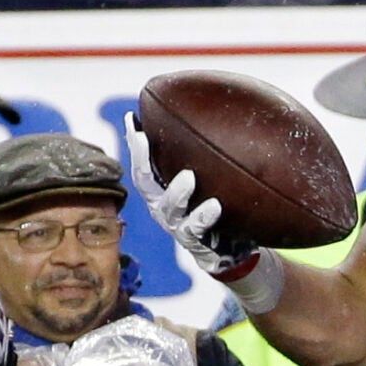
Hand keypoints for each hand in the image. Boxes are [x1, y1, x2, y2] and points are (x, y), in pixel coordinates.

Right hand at [123, 114, 253, 280]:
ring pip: (171, 209)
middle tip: (144, 137)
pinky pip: (197, 229)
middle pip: (146, 185)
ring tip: (188, 177)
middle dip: (141, 159)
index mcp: (163, 192)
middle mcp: (165, 209)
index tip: (133, 117)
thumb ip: (210, 157)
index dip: (136, 144)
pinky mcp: (196, 244)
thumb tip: (226, 112)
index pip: (144, 164)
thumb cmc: (221, 212)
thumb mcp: (214, 183)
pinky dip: (205, 217)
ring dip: (177, 192)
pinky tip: (215, 205)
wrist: (232, 253)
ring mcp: (178, 227)